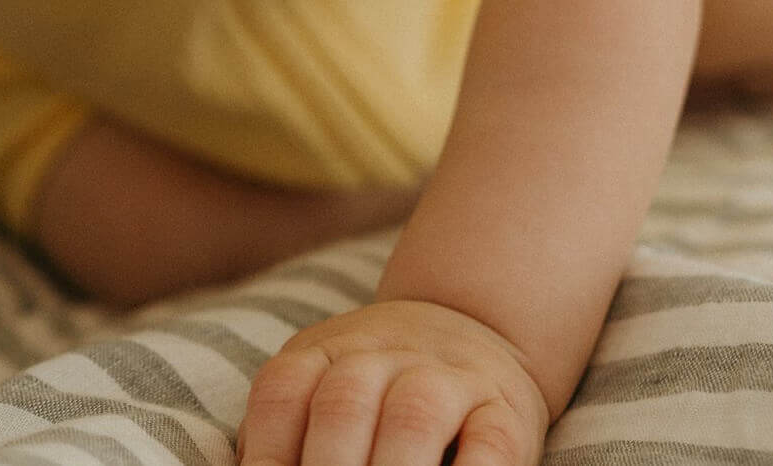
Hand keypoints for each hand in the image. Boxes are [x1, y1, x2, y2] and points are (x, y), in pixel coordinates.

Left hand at [236, 298, 548, 465]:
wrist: (477, 319)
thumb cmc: (379, 389)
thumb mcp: (322, 387)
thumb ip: (284, 438)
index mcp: (328, 352)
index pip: (283, 393)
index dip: (266, 455)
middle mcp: (385, 355)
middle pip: (343, 404)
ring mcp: (449, 378)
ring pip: (414, 415)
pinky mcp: (506, 411)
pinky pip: (491, 443)